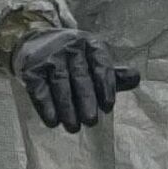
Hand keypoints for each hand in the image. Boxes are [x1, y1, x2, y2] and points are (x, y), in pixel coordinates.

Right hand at [11, 29, 141, 133]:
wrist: (37, 42)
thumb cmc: (74, 59)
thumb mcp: (94, 61)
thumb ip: (114, 74)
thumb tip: (136, 78)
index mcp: (90, 44)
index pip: (101, 64)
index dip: (106, 86)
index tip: (108, 107)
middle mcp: (70, 47)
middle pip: (80, 76)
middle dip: (86, 100)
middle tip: (91, 121)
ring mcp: (49, 57)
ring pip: (60, 83)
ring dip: (67, 107)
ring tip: (73, 127)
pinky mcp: (31, 69)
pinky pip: (39, 89)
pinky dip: (45, 106)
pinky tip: (52, 121)